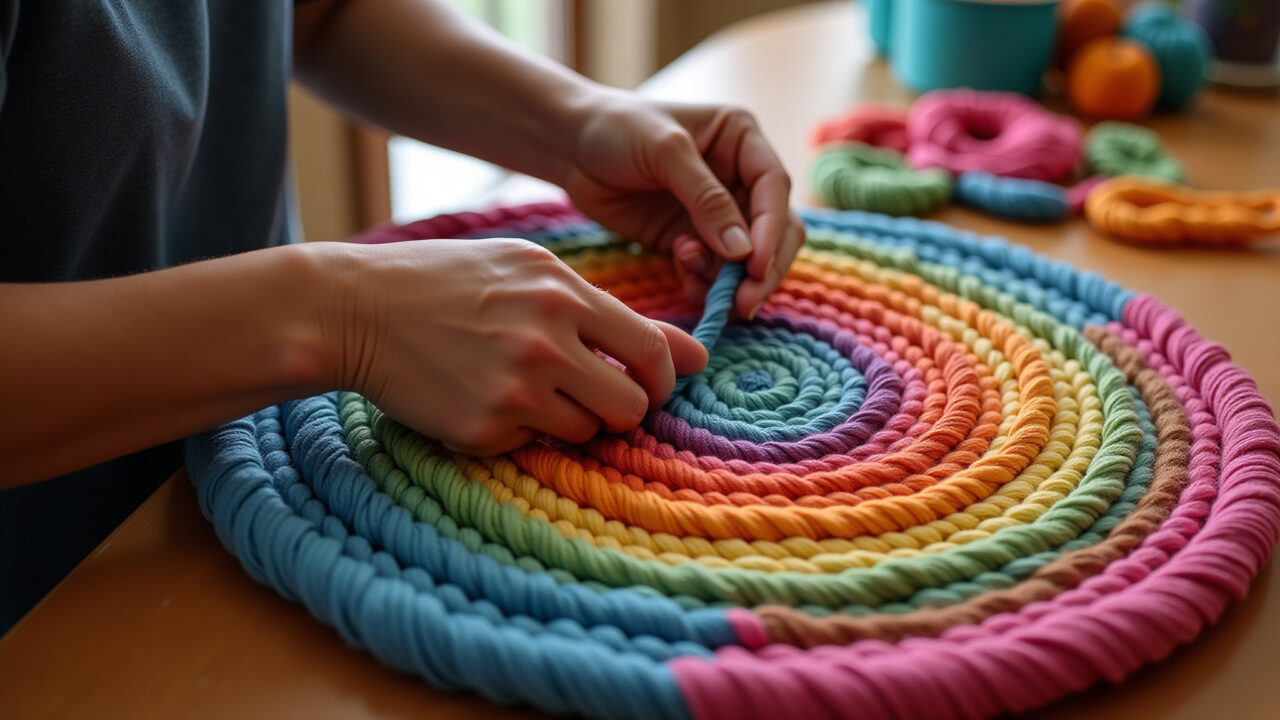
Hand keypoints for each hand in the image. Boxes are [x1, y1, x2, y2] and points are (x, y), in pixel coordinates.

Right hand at [316, 238, 707, 455]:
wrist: (354, 309)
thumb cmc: (445, 282)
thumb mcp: (527, 270)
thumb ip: (608, 310)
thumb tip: (695, 354)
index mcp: (560, 292)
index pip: (651, 350)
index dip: (661, 377)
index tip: (647, 382)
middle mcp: (545, 340)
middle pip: (632, 404)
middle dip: (623, 409)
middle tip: (595, 398)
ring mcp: (514, 388)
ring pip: (587, 431)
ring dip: (571, 420)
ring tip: (528, 390)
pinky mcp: (484, 428)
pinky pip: (534, 444)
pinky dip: (521, 431)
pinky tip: (484, 398)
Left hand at [562, 94, 804, 318]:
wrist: (569, 146)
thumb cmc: (616, 129)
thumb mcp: (665, 151)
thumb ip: (706, 198)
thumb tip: (743, 251)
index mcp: (743, 140)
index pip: (774, 188)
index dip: (770, 229)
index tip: (755, 265)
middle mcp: (739, 177)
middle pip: (774, 230)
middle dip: (762, 268)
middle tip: (743, 303)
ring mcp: (717, 213)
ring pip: (747, 259)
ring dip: (730, 280)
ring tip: (693, 279)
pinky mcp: (691, 239)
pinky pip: (713, 272)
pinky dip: (706, 285)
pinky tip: (686, 282)